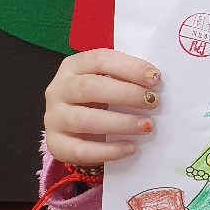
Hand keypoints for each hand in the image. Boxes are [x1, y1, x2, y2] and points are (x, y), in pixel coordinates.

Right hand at [44, 49, 161, 166]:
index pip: (100, 59)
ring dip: (121, 123)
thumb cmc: (95, 97)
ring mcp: (54, 118)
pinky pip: (81, 150)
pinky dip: (108, 150)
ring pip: (85, 120)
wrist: (69, 126)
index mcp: (72, 66)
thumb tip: (155, 82)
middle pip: (91, 87)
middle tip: (153, 102)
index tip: (155, 78)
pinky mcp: (55, 144)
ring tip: (147, 125)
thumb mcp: (104, 79)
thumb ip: (123, 77)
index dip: (129, 67)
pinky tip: (130, 148)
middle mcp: (58, 89)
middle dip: (126, 94)